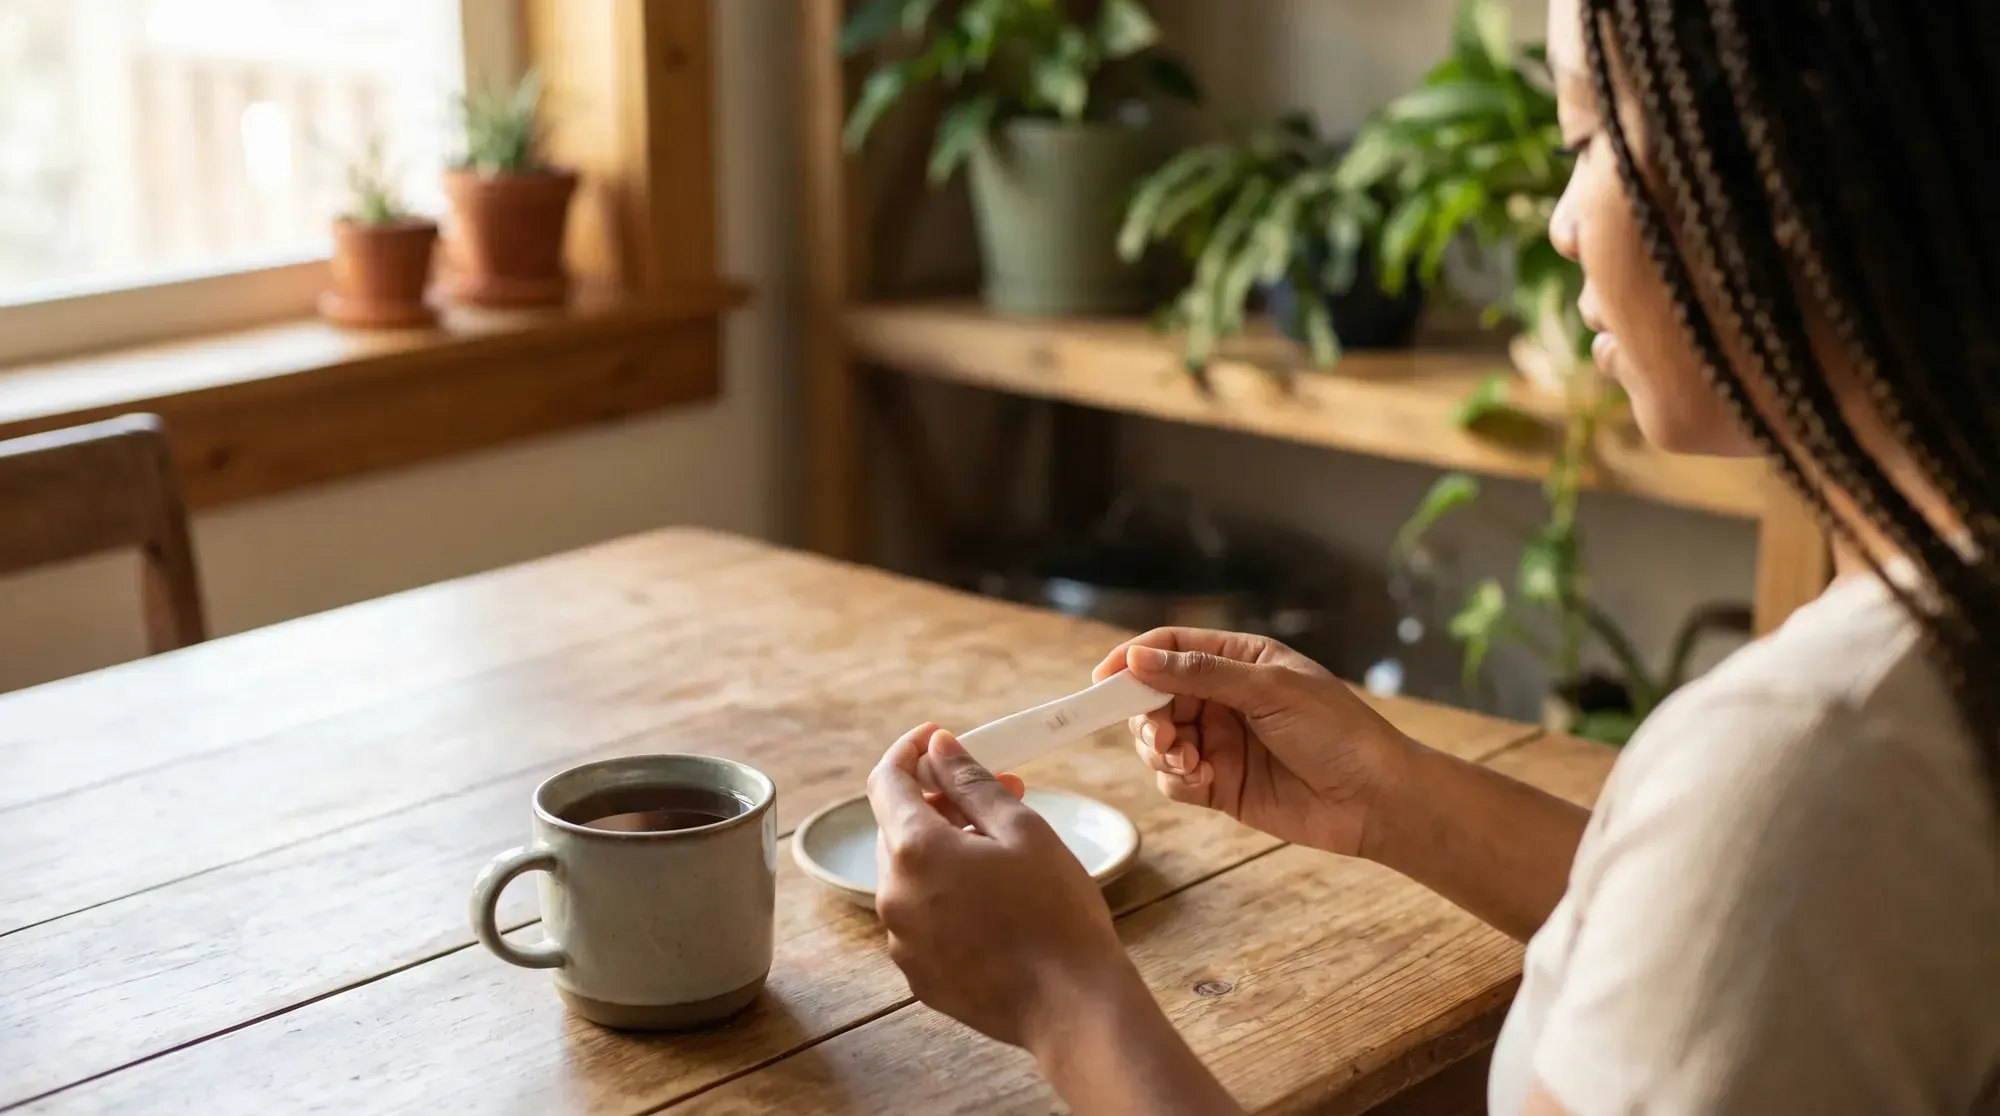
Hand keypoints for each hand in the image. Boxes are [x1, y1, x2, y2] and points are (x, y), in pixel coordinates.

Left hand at [866, 724, 1145, 1048]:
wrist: (1072, 1007)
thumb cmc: (1056, 913)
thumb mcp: (1022, 831)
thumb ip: (971, 783)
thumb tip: (938, 748)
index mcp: (914, 852)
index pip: (885, 782)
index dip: (909, 751)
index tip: (935, 738)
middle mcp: (894, 897)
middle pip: (897, 829)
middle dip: (939, 803)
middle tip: (995, 795)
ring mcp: (902, 942)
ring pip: (910, 875)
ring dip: (944, 851)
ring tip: (1002, 852)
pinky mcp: (919, 975)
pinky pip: (921, 918)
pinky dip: (946, 897)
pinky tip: (994, 901)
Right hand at [1094, 628, 1415, 857]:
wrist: (1376, 799)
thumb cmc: (1338, 731)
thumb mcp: (1270, 690)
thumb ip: (1201, 674)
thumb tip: (1139, 659)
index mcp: (1239, 661)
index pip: (1171, 648)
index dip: (1134, 660)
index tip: (1103, 679)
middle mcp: (1224, 699)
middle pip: (1154, 697)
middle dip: (1145, 715)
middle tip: (1159, 735)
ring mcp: (1221, 742)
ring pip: (1159, 740)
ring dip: (1159, 749)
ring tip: (1187, 760)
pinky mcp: (1221, 785)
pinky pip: (1175, 779)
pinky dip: (1177, 779)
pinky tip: (1203, 780)